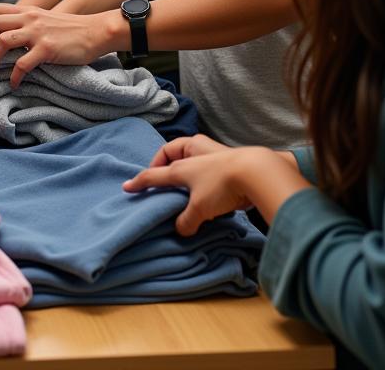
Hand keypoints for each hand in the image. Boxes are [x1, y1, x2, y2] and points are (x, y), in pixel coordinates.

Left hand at [0, 3, 112, 87]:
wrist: (96, 31)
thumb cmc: (70, 30)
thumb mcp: (44, 19)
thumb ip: (26, 23)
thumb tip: (5, 37)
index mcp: (26, 10)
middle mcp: (29, 18)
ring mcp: (38, 33)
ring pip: (2, 42)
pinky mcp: (48, 49)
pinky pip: (22, 63)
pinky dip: (14, 76)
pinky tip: (14, 84)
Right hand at [123, 142, 278, 235]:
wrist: (256, 172)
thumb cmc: (220, 185)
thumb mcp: (200, 208)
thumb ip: (187, 220)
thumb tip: (181, 230)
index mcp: (180, 164)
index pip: (154, 173)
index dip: (140, 182)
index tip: (128, 187)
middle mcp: (193, 153)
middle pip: (172, 154)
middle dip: (165, 163)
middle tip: (162, 179)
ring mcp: (211, 153)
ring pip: (190, 156)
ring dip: (185, 166)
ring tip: (185, 183)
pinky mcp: (227, 160)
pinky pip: (205, 163)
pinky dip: (201, 172)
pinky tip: (208, 186)